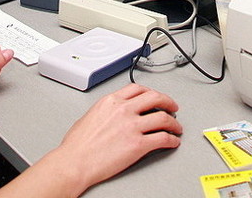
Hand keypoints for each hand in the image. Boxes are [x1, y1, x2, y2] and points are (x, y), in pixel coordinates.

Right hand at [39, 84, 181, 195]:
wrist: (74, 162)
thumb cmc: (76, 145)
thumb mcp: (90, 116)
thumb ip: (106, 110)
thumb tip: (112, 114)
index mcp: (111, 101)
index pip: (138, 89)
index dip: (151, 92)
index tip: (156, 96)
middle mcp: (124, 110)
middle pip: (155, 98)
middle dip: (168, 102)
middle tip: (173, 107)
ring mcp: (132, 127)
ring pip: (163, 118)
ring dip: (174, 123)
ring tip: (177, 127)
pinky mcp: (138, 145)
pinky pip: (163, 139)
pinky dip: (172, 140)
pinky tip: (173, 142)